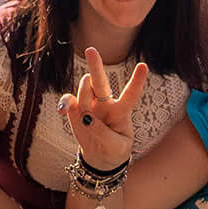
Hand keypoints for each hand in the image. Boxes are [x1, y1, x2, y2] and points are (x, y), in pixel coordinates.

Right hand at [58, 45, 147, 172]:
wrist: (100, 158)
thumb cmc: (114, 150)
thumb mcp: (116, 147)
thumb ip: (102, 134)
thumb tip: (86, 117)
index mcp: (121, 111)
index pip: (130, 94)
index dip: (137, 81)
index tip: (143, 66)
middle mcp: (105, 104)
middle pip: (101, 82)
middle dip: (95, 66)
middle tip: (91, 50)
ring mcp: (89, 106)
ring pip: (84, 91)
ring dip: (83, 93)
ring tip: (86, 109)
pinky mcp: (75, 111)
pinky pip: (68, 102)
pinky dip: (65, 103)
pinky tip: (63, 109)